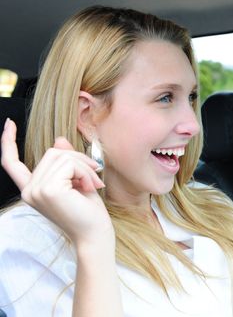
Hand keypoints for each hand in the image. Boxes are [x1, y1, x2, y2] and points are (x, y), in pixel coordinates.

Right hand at [1, 118, 112, 248]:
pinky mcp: (48, 189)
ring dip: (85, 166)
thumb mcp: (77, 181)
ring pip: (62, 156)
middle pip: (52, 152)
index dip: (7, 142)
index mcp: (32, 190)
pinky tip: (91, 186)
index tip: (9, 124)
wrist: (95, 236)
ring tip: (94, 184)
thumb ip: (66, 162)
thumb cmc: (89, 213)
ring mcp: (36, 190)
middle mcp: (29, 190)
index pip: (11, 163)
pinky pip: (70, 163)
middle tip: (96, 176)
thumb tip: (59, 139)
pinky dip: (86, 171)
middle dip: (78, 159)